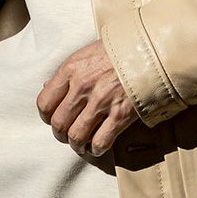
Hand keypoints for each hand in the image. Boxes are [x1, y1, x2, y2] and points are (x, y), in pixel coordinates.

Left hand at [37, 38, 138, 156]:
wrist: (152, 49)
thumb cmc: (120, 49)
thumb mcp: (88, 52)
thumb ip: (69, 71)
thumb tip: (48, 87)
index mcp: (71, 68)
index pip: (44, 103)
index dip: (48, 116)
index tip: (54, 119)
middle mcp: (83, 86)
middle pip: (59, 124)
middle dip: (62, 134)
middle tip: (69, 135)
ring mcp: (102, 101)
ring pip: (76, 137)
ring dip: (77, 145)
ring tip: (82, 144)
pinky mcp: (121, 114)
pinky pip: (100, 142)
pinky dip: (97, 149)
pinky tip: (98, 146)